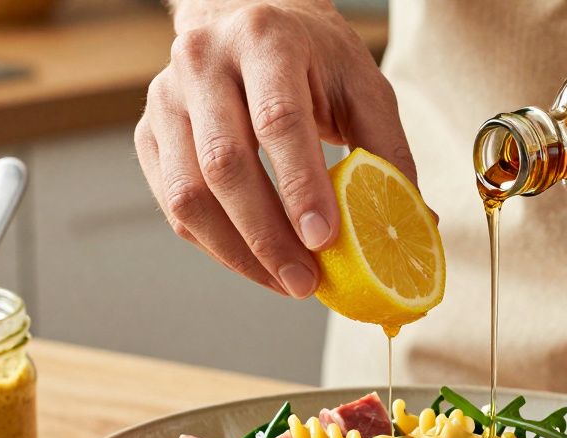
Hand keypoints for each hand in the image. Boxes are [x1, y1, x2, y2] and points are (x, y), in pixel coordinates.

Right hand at [136, 0, 415, 296]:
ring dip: (239, 252)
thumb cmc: (312, 60)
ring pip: (189, 193)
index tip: (325, 240)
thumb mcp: (363, 87)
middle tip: (306, 282)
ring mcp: (166, 97)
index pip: (278, 120)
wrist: (246, 20)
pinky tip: (257, 263)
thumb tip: (417, 225)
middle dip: (268, 235)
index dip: (301, 186)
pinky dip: (217, 245)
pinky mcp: (149, 132)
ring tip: (286, 282)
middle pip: (224, 163)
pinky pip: (174, 205)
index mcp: (265, 38)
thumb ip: (388, 153)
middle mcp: (204, 61)